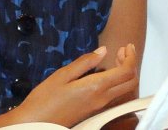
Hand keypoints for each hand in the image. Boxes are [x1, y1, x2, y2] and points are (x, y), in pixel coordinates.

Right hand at [14, 44, 138, 126]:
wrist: (36, 123)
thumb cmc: (45, 99)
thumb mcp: (62, 75)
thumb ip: (85, 62)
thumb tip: (103, 51)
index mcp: (96, 87)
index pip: (126, 72)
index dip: (131, 57)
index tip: (126, 46)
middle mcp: (102, 99)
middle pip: (131, 82)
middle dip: (131, 64)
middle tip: (123, 50)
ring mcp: (100, 107)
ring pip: (125, 90)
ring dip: (125, 73)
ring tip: (116, 58)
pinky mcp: (95, 110)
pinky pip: (115, 95)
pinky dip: (118, 82)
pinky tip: (107, 73)